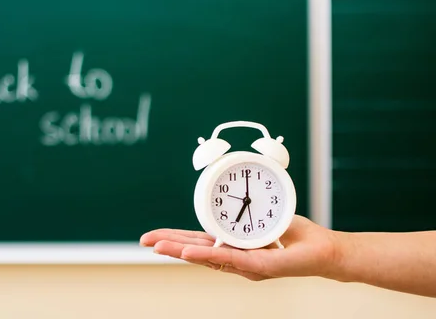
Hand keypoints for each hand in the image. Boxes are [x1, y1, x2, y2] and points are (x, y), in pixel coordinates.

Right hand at [139, 215, 340, 280]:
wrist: (323, 250)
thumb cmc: (295, 235)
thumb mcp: (264, 217)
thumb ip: (244, 216)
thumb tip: (227, 201)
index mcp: (234, 245)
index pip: (199, 241)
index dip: (177, 238)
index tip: (156, 235)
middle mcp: (236, 258)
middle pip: (196, 251)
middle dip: (169, 245)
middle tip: (145, 241)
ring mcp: (245, 265)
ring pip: (207, 256)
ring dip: (180, 250)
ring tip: (157, 247)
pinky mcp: (258, 267)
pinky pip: (229, 258)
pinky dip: (207, 255)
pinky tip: (189, 252)